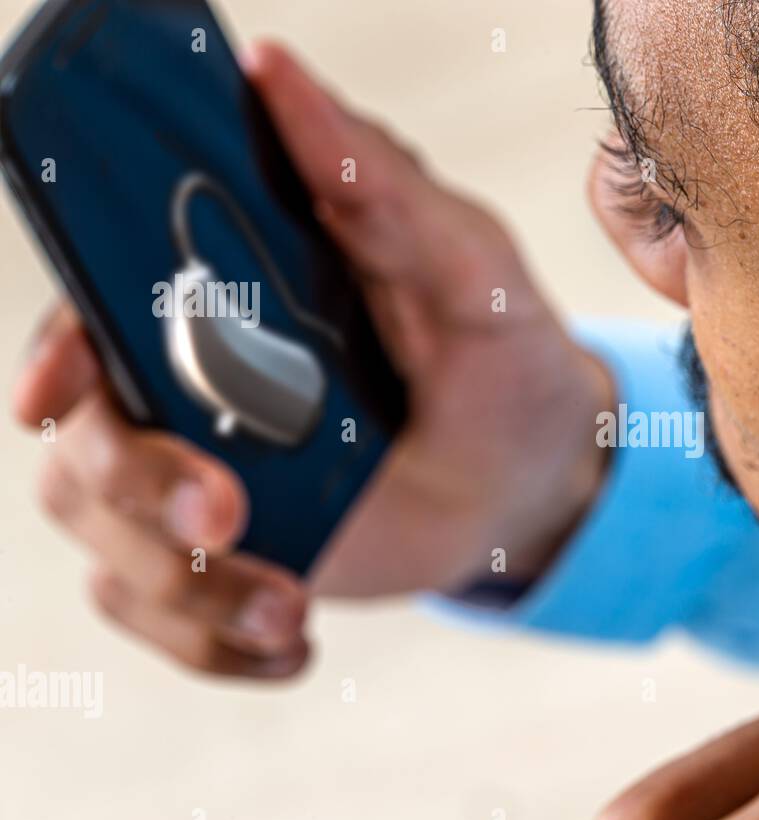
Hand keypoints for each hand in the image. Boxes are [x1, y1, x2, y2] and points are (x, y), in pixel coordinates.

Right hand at [11, 41, 611, 677]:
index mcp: (229, 300)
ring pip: (111, 545)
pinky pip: (166, 618)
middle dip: (138, 490)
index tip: (65, 392)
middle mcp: (195, 388)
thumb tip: (275, 72)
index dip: (60, 351)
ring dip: (185, 592)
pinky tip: (291, 643)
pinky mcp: (234, 558)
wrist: (534, 473)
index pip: (97, 312)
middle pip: (86, 445)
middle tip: (229, 517)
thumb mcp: (464, 265)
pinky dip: (213, 645)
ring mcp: (207, 479)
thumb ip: (375, 185)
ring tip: (289, 607)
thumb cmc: (501, 352)